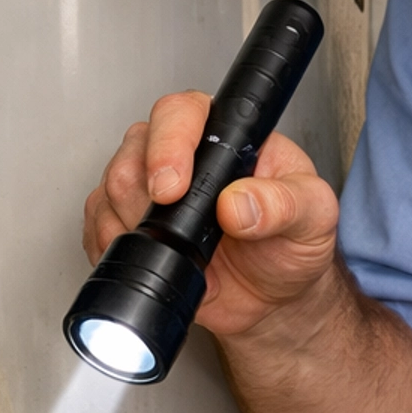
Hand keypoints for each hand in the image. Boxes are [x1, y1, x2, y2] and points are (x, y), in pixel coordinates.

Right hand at [81, 91, 341, 340]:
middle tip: (173, 230)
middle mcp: (184, 154)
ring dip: (133, 225)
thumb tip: (240, 203)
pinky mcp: (128, 223)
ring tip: (175, 249)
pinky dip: (114, 247)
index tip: (171, 188)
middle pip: (134, 150)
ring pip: (111, 188)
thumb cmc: (294, 244)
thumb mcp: (313, 217)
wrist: (273, 298)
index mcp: (227, 135)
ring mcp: (150, 188)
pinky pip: (98, 225)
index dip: (168, 145)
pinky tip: (151, 259)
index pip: (182, 114)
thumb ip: (284, 205)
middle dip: (146, 196)